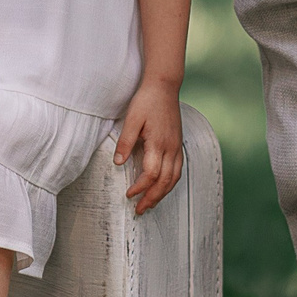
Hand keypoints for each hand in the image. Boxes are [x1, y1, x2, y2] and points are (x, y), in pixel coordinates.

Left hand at [115, 77, 185, 213]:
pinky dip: (170, 183)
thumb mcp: (131, 119)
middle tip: (140, 210)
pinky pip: (178, 169)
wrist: (164, 86)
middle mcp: (171, 148)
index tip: (129, 195)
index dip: (140, 187)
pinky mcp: (178, 144)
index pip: (151, 174)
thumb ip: (125, 142)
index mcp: (159, 143)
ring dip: (162, 194)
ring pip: (174, 178)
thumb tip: (118, 163)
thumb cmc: (147, 101)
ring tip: (150, 204)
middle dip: (152, 198)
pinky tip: (162, 187)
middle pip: (165, 181)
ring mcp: (177, 146)